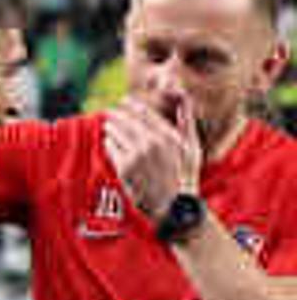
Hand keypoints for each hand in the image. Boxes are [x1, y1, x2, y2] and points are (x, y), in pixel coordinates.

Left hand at [102, 101, 200, 218]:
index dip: (131, 104)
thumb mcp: (191, 146)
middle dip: (116, 114)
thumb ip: (186, 120)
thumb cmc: (183, 174)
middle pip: (126, 120)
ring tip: (109, 126)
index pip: (144, 112)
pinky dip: (109, 143)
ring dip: (110, 127)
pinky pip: (110, 147)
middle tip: (109, 111)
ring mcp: (136, 155)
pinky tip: (110, 142)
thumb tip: (184, 95)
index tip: (124, 100)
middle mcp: (152, 143)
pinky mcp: (123, 167)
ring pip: (115, 132)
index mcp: (169, 136)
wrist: (172, 205)